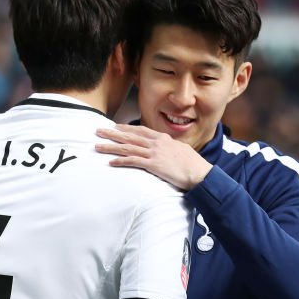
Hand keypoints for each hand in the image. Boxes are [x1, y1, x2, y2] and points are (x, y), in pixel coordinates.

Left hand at [96, 124, 212, 190]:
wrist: (200, 172)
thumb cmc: (193, 164)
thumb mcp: (181, 150)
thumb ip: (171, 147)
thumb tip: (168, 148)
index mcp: (163, 138)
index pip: (141, 131)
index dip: (127, 128)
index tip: (116, 127)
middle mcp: (157, 143)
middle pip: (130, 136)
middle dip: (112, 133)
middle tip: (98, 131)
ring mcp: (154, 153)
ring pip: (128, 147)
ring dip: (111, 147)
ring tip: (98, 146)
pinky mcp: (153, 165)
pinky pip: (133, 161)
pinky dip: (120, 161)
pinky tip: (111, 162)